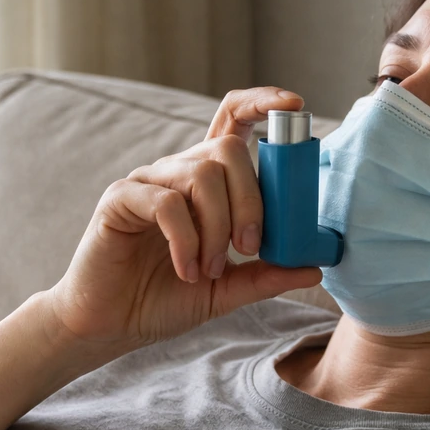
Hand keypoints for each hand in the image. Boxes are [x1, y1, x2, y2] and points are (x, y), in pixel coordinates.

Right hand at [45, 87, 321, 361]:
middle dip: (251, 202)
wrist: (114, 325)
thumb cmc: (165, 299)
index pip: (234, 121)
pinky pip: (165, 202)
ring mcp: (147, 182)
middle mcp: (178, 173)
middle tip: (250, 248)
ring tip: (210, 269)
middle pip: (227, 150)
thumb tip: (315, 267)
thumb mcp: (228, 290)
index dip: (263, 104)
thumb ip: (267, 276)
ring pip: (201, 175)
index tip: (295, 106)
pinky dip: (185, 240)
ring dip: (217, 228)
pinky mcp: (120, 199)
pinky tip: (185, 269)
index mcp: (207, 184)